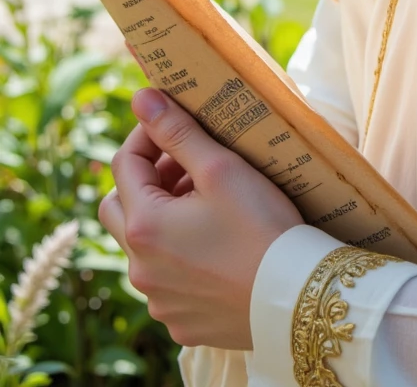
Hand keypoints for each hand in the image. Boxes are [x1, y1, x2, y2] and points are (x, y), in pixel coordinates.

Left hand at [99, 87, 303, 349]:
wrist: (295, 298)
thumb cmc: (261, 227)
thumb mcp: (221, 169)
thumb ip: (177, 131)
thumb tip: (142, 97)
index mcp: (144, 226)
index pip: (124, 164)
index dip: (148, 134)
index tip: (175, 120)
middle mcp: (140, 269)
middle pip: (119, 208)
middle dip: (147, 179)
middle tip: (186, 165)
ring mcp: (158, 300)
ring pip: (141, 247)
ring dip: (162, 218)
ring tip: (206, 202)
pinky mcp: (180, 322)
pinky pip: (166, 280)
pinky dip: (179, 256)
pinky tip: (216, 245)